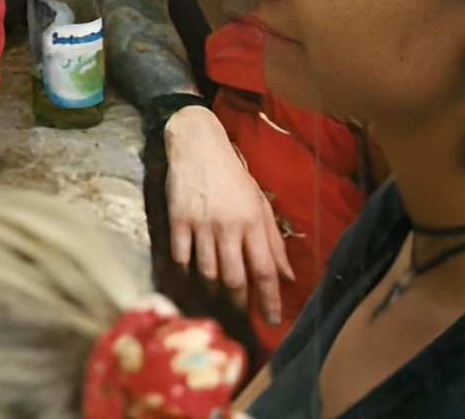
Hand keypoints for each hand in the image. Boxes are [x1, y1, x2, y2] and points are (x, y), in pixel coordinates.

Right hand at [163, 105, 292, 327]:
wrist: (198, 145)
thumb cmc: (233, 176)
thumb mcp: (260, 204)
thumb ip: (273, 241)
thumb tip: (287, 276)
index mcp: (253, 221)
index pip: (265, 270)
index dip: (270, 300)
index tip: (272, 320)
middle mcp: (228, 225)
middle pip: (235, 277)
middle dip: (240, 302)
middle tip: (241, 312)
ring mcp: (201, 222)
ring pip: (208, 271)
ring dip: (214, 287)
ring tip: (218, 291)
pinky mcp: (177, 218)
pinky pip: (181, 256)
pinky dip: (187, 268)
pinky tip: (192, 270)